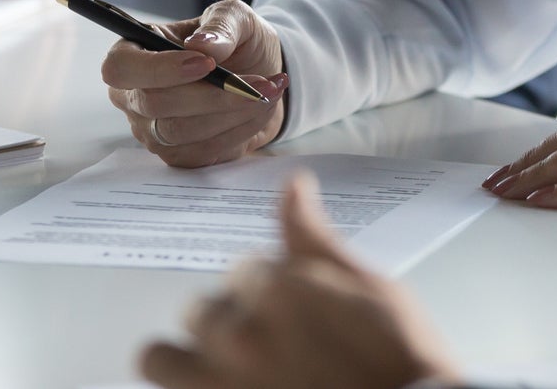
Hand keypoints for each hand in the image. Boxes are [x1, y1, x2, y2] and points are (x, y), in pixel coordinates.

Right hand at [104, 0, 289, 167]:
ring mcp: (151, 129)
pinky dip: (239, 130)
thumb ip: (221, 25)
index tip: (207, 63)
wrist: (261, 75)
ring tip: (268, 91)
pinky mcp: (177, 155)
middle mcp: (134, 95)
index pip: (120, 67)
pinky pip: (202, 151)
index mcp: (135, 51)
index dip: (159, 69)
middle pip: (155, 104)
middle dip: (212, 95)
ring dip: (232, 113)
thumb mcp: (237, 18)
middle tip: (259, 83)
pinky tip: (261, 109)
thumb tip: (202, 45)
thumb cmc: (238, 41)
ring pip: (181, 132)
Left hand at [140, 172, 459, 388]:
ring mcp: (222, 385)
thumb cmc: (397, 353)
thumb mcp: (367, 284)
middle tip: (265, 337)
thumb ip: (313, 238)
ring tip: (222, 364)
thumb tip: (293, 187)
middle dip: (227, 315)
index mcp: (276, 290)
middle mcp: (238, 336)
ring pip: (159, 358)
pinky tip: (228, 384)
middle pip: (198, 309)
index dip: (267, 284)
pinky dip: (192, 385)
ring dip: (184, 354)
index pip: (243, 269)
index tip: (290, 304)